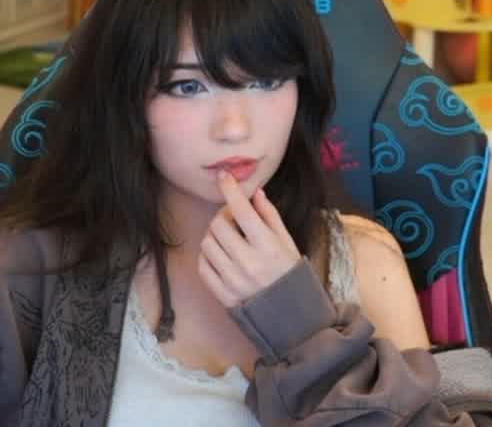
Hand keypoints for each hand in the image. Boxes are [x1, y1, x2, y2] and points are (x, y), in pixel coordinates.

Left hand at [197, 171, 301, 307]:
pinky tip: (221, 254)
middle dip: (222, 215)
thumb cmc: (289, 272)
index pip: (242, 210)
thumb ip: (269, 215)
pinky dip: (208, 255)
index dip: (230, 189)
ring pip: (207, 243)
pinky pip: (202, 265)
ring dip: (214, 235)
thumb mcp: (286, 241)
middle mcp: (248, 262)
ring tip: (228, 238)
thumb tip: (254, 192)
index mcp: (268, 246)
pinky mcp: (221, 294)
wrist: (289, 316)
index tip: (223, 176)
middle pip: (218, 224)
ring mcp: (233, 280)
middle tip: (232, 217)